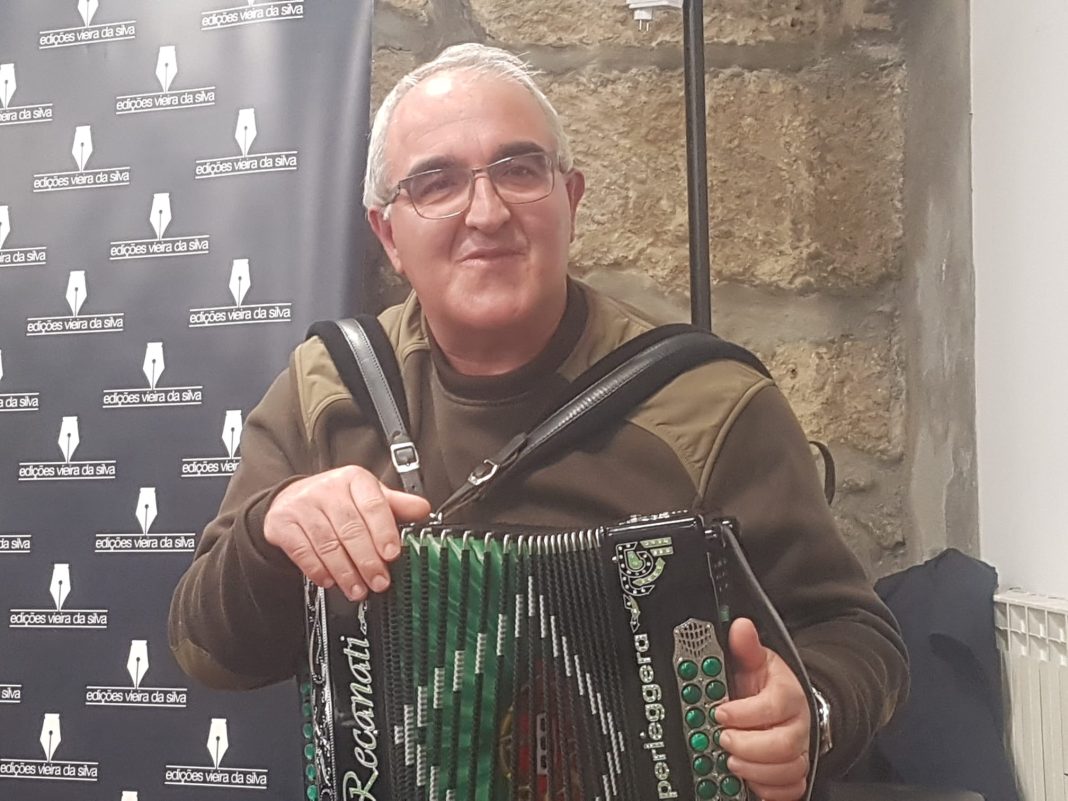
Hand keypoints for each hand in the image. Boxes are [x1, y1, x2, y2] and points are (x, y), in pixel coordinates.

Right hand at [263, 465, 430, 600]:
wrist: (291, 499)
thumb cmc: (338, 500)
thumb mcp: (368, 496)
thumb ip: (395, 505)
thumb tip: (423, 509)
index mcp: (354, 479)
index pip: (373, 505)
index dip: (384, 532)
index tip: (392, 555)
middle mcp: (327, 489)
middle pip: (350, 529)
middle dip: (367, 561)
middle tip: (379, 582)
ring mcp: (302, 505)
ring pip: (327, 544)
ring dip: (345, 572)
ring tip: (358, 589)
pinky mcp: (282, 524)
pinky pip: (303, 552)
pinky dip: (319, 570)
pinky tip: (331, 581)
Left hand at [714, 618, 810, 800]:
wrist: (786, 705)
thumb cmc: (767, 685)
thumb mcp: (755, 661)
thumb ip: (745, 647)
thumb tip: (740, 627)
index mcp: (788, 695)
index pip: (774, 705)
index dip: (745, 712)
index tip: (720, 711)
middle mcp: (798, 726)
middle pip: (784, 745)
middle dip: (748, 746)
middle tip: (723, 739)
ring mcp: (798, 751)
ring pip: (787, 770)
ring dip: (755, 770)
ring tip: (731, 761)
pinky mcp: (795, 773)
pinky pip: (791, 790)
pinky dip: (769, 790)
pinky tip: (750, 779)